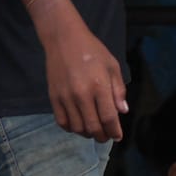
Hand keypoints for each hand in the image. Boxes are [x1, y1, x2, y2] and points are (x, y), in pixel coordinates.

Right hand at [35, 1, 126, 141]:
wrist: (63, 39)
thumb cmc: (92, 51)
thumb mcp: (112, 66)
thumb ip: (118, 90)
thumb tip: (123, 111)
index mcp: (99, 86)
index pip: (109, 118)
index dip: (114, 131)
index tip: (118, 136)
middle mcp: (81, 95)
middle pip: (93, 127)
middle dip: (102, 136)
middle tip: (106, 136)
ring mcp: (65, 97)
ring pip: (77, 127)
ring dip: (87, 134)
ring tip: (93, 131)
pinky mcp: (53, 97)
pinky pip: (62, 121)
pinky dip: (71, 128)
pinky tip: (78, 125)